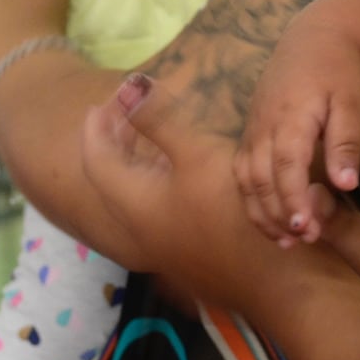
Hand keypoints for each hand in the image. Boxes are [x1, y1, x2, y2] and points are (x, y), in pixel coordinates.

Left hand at [82, 73, 310, 306]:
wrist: (263, 275)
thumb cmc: (227, 210)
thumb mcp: (196, 154)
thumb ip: (161, 120)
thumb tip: (130, 85)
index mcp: (133, 202)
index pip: (98, 161)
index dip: (96, 129)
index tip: (100, 103)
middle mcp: (137, 226)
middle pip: (110, 180)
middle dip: (111, 144)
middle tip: (117, 116)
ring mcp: (159, 242)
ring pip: (131, 196)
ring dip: (131, 164)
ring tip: (141, 139)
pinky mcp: (181, 249)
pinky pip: (150, 208)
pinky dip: (151, 182)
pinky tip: (175, 174)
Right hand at [235, 16, 359, 242]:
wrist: (315, 40)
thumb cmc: (339, 72)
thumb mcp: (351, 101)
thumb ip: (346, 142)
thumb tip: (346, 185)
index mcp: (291, 117)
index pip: (286, 167)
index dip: (292, 201)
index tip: (306, 230)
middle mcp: (264, 126)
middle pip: (261, 180)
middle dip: (278, 215)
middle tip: (303, 241)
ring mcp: (253, 130)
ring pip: (246, 180)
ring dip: (261, 212)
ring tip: (286, 240)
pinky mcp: (250, 134)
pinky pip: (242, 172)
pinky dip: (252, 199)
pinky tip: (271, 218)